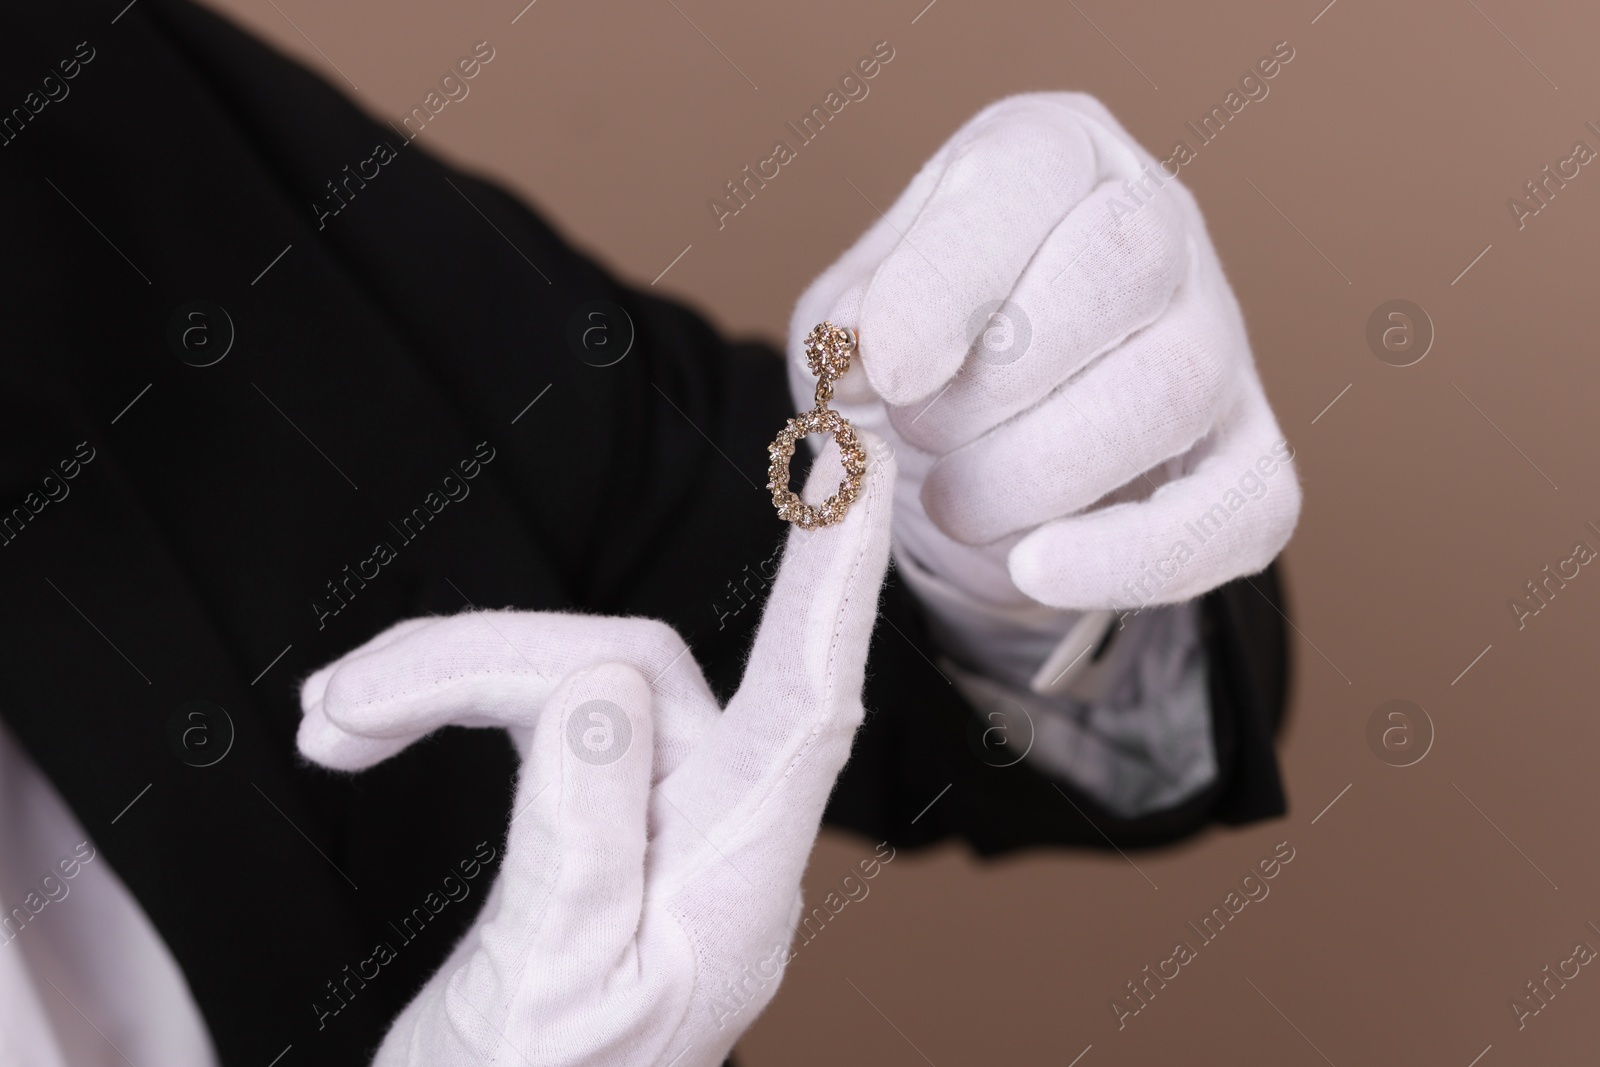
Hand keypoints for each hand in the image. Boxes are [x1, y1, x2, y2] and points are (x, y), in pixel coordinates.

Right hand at [298, 441, 894, 1066]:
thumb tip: (597, 685)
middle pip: (629, 669)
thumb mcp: (549, 993)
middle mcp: (719, 840)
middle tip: (339, 707)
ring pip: (575, 681)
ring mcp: (664, 829)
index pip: (810, 699)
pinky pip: (544, 718)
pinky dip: (455, 706)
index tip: (864, 456)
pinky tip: (366, 730)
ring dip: (448, 680)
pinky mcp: (603, 822)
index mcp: (736, 886)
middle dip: (477, 662)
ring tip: (333, 719)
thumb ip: (583, 846)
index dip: (836, 573)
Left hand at [789, 92, 1299, 612]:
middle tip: (917, 433)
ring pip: (1173, 390)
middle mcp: (1161, 224)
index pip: (1032, 171)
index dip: (951, 276)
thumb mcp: (850, 319)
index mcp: (1053, 155)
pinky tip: (1037, 570)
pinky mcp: (1249, 457)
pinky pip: (1238, 510)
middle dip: (999, 377)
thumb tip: (872, 351)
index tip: (888, 370)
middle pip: (1126, 265)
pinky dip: (1133, 557)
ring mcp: (1221, 341)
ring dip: (1038, 471)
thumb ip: (852, 321)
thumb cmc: (913, 361)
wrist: (964, 463)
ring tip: (953, 501)